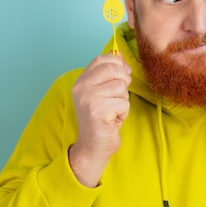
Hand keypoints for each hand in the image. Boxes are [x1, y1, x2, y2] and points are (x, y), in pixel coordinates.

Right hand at [69, 54, 130, 186]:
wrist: (93, 147)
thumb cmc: (102, 119)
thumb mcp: (103, 92)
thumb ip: (109, 75)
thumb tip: (122, 59)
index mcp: (81, 81)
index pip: (101, 59)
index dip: (117, 62)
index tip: (123, 74)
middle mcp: (81, 87)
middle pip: (113, 68)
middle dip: (124, 81)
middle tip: (119, 96)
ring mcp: (88, 98)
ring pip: (121, 87)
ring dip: (124, 100)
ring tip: (113, 111)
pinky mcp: (98, 111)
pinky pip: (124, 103)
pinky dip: (123, 113)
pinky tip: (113, 120)